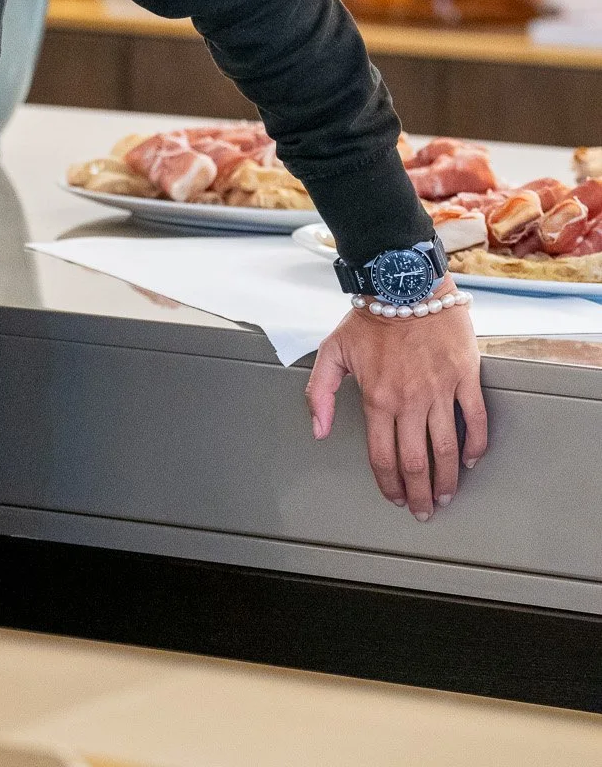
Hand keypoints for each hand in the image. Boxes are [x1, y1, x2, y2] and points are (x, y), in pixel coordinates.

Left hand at [305, 280, 487, 519]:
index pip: (383, 456)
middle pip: (416, 461)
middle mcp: (409, 400)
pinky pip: (475, 419)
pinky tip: (470, 461)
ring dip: (447, 479)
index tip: (396, 499)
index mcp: (377, 398)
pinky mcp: (465, 375)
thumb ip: (318, 393)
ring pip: (446, 448)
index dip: (389, 485)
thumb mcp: (332, 352)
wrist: (404, 282)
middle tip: (425, 511)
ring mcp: (440, 389)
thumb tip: (317, 431)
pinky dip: (475, 445)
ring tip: (447, 495)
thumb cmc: (369, 317)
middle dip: (420, 493)